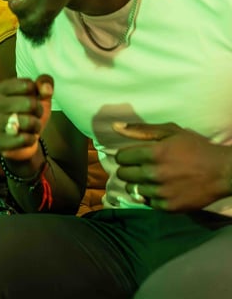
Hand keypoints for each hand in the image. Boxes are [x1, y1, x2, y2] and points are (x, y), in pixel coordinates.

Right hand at [0, 75, 52, 160]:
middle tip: (33, 116)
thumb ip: (44, 84)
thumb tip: (46, 88)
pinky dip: (31, 139)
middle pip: (30, 103)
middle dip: (38, 112)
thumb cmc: (29, 115)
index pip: (28, 85)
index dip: (38, 95)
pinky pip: (24, 139)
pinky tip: (25, 138)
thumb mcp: (40, 97)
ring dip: (35, 126)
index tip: (32, 101)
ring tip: (30, 128)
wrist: (22, 143)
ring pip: (28, 122)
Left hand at [114, 122, 231, 210]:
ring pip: (132, 189)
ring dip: (138, 183)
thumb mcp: (170, 132)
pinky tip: (159, 189)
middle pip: (123, 174)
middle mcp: (154, 174)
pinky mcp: (168, 207)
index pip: (121, 158)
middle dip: (128, 169)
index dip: (124, 156)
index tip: (131, 156)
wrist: (223, 172)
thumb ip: (140, 130)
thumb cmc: (196, 148)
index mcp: (153, 153)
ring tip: (149, 179)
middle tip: (139, 167)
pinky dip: (150, 196)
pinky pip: (146, 202)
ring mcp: (161, 192)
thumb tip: (115, 127)